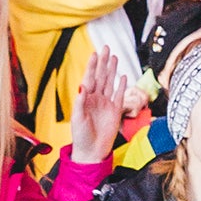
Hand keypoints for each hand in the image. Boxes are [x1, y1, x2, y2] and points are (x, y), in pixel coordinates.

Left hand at [68, 48, 128, 164]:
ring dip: (112, 70)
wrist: (92, 152)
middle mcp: (96, 98)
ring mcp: (106, 104)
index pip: (89, 78)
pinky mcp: (115, 111)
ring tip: (114, 57)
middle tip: (106, 48)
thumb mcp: (77, 118)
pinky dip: (122, 86)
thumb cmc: (81, 136)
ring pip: (110, 82)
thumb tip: (81, 86)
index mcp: (85, 98)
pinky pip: (119, 95)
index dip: (92, 66)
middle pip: (101, 76)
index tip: (94, 53)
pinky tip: (123, 76)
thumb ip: (80, 102)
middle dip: (103, 62)